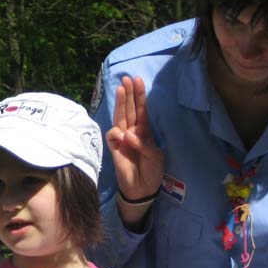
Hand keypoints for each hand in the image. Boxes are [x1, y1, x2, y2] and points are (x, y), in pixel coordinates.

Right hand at [105, 76, 163, 202]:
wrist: (141, 189)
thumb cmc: (152, 171)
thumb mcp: (155, 157)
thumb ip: (143, 144)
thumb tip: (127, 133)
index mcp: (144, 131)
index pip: (141, 109)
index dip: (139, 95)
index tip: (137, 80)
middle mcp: (132, 131)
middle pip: (128, 109)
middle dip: (128, 93)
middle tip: (126, 78)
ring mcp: (121, 138)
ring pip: (119, 117)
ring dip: (120, 104)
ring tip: (120, 89)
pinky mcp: (113, 148)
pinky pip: (112, 136)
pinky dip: (115, 133)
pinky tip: (120, 134)